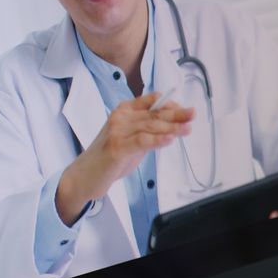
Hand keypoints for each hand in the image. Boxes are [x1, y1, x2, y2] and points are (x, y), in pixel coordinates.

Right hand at [57, 91, 192, 223]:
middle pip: (154, 114)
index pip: (151, 102)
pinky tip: (170, 140)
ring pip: (150, 126)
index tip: (185, 110)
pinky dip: (157, 140)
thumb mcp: (131, 139)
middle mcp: (120, 117)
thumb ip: (148, 131)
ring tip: (188, 128)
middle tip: (193, 114)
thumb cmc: (109, 158)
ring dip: (172, 127)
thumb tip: (172, 126)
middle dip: (176, 114)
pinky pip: (141, 141)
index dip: (170, 104)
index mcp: (124, 111)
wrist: (84, 176)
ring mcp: (117, 132)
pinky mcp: (116, 147)